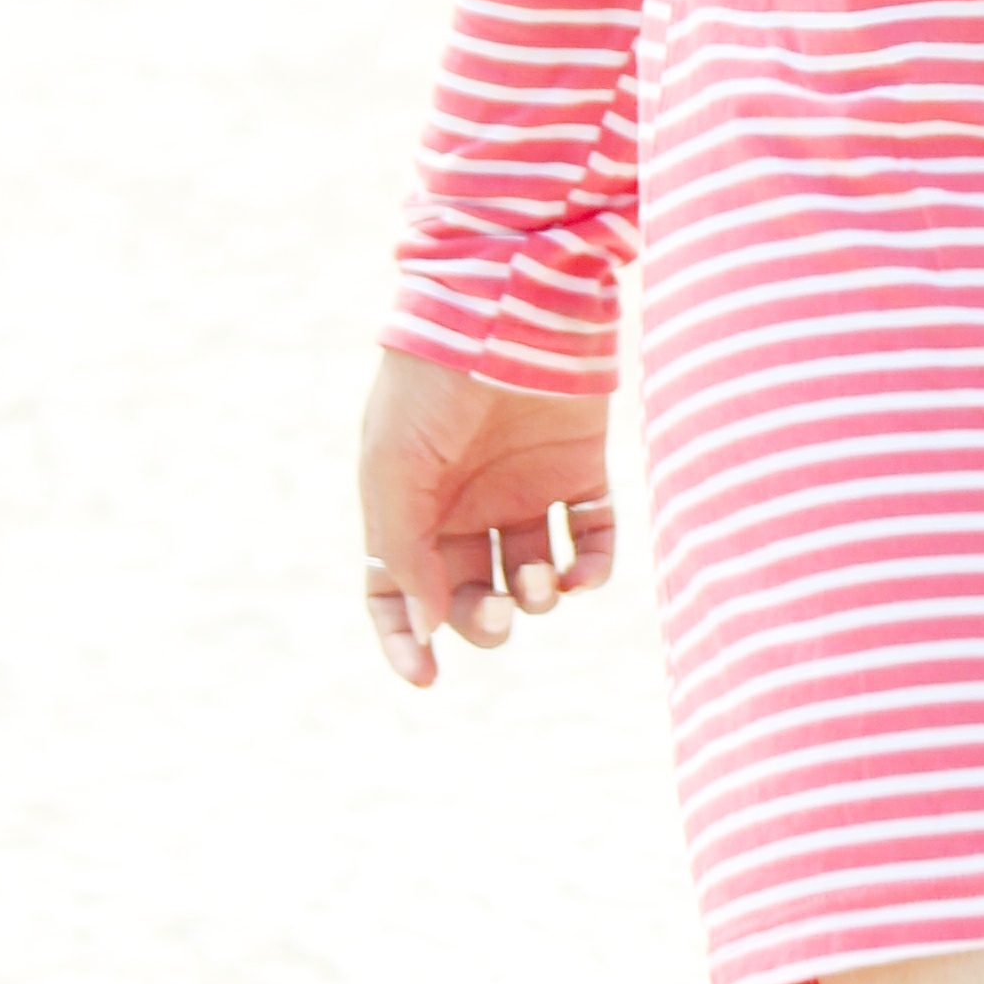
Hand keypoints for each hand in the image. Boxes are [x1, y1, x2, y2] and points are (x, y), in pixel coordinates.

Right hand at [360, 345, 616, 686]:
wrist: (500, 306)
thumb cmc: (429, 386)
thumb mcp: (393, 469)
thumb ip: (403, 553)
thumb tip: (429, 630)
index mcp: (409, 504)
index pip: (397, 591)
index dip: (404, 639)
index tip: (425, 677)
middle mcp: (466, 502)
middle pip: (470, 593)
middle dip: (483, 620)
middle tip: (498, 615)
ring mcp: (524, 486)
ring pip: (533, 575)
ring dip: (537, 597)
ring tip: (539, 580)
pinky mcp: (579, 469)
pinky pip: (591, 539)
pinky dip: (590, 568)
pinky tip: (580, 573)